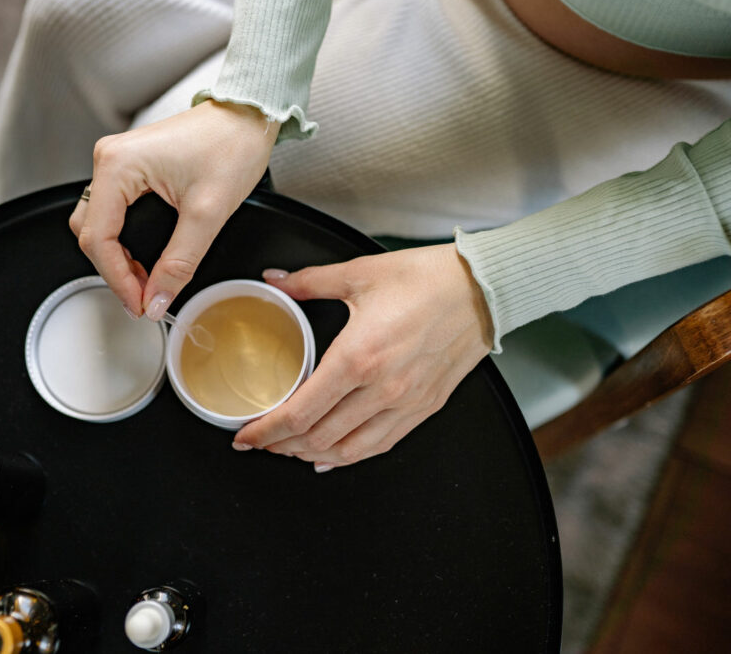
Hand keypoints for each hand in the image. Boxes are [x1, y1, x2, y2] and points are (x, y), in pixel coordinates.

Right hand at [69, 100, 279, 317]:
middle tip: (143, 298)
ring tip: (146, 282)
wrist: (248, 117)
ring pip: (98, 224)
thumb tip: (157, 298)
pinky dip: (123, 239)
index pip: (98, 238)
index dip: (117, 279)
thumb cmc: (231, 145)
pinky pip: (113, 212)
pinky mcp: (131, 167)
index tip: (139, 304)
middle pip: (91, 232)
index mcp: (118, 165)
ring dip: (117, 257)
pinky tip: (146, 258)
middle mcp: (109, 159)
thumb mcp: (208, 214)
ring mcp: (118, 162)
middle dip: (115, 271)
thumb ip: (179, 263)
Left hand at [233, 244, 493, 470]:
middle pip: (318, 437)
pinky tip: (332, 456)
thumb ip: (309, 282)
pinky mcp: (425, 407)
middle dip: (281, 446)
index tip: (246, 436)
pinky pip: (381, 444)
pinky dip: (350, 456)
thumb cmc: (429, 279)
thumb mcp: (360, 273)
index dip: (267, 431)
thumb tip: (275, 280)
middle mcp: (382, 388)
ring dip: (311, 454)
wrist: (484, 288)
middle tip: (260, 442)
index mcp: (359, 357)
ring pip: (348, 449)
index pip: (301, 412)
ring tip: (289, 450)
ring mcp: (405, 403)